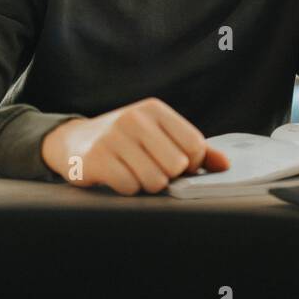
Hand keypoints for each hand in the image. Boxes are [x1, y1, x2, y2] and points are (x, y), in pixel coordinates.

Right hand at [41, 97, 229, 195]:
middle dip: (168, 176)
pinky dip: (127, 189)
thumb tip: (225, 165)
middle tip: (151, 169)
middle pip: (177, 165)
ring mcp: (114, 137)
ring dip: (147, 184)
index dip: (191, 164)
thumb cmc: (125, 140)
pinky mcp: (96, 158)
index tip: (177, 165)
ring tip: (133, 172)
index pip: (195, 145)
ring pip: (155, 180)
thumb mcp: (158, 135)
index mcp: (154, 109)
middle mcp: (134, 118)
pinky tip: (117, 176)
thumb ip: (194, 149)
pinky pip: (130, 188)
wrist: (74, 141)